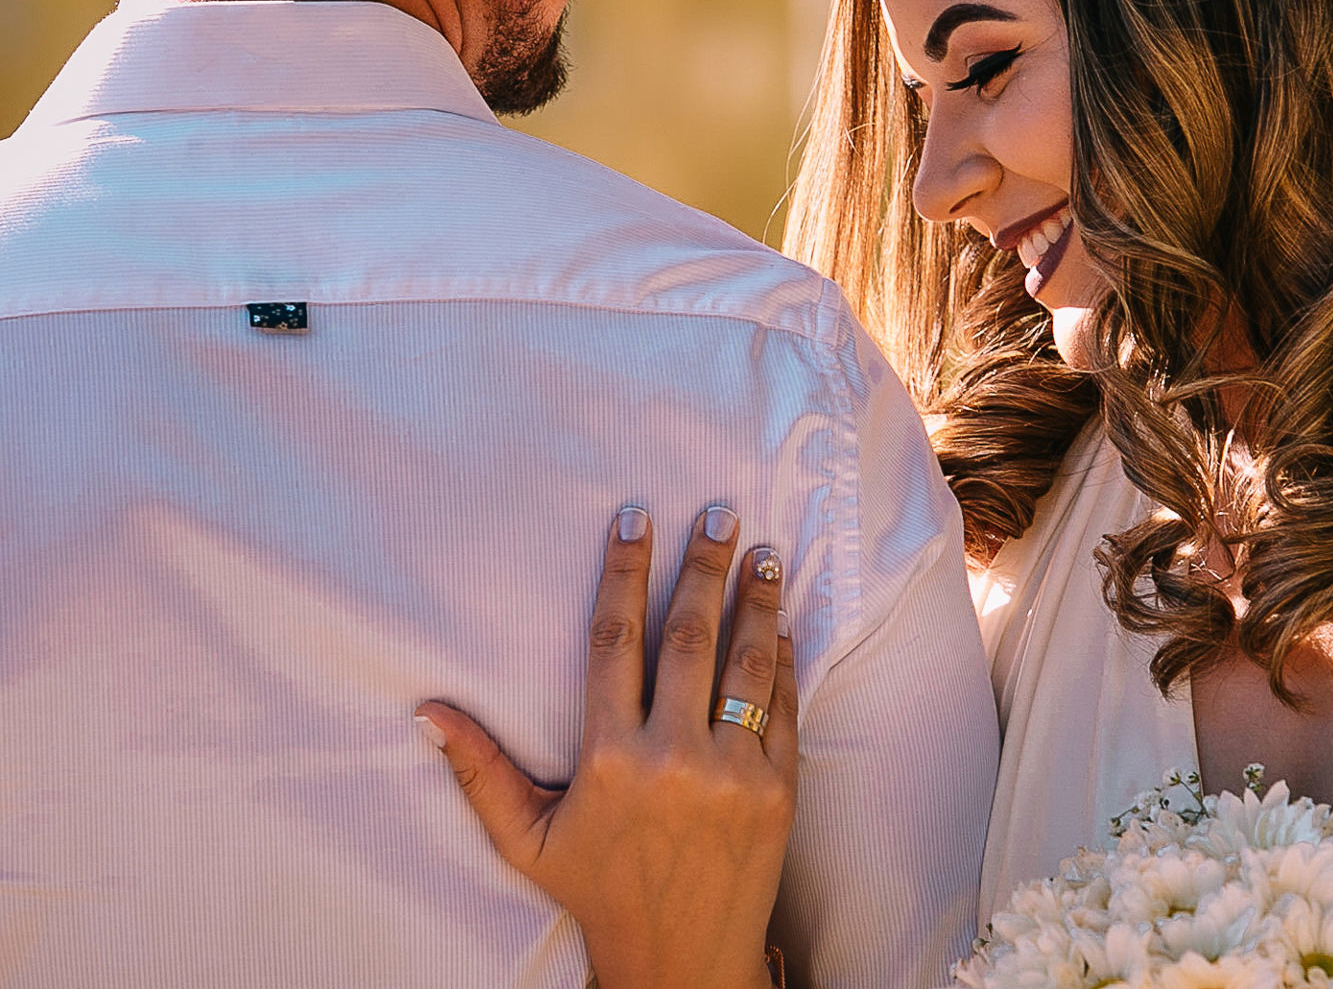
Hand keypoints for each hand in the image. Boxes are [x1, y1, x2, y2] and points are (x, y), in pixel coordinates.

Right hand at [414, 505, 797, 988]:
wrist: (682, 962)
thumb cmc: (599, 893)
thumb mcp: (527, 839)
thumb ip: (480, 771)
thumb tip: (425, 711)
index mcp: (608, 758)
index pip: (614, 640)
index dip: (623, 572)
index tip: (634, 518)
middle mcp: (672, 757)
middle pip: (689, 636)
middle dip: (703, 567)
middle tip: (719, 511)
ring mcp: (732, 772)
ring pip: (746, 665)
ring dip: (756, 602)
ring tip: (764, 553)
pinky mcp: (778, 791)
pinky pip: (784, 710)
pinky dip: (785, 662)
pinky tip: (783, 624)